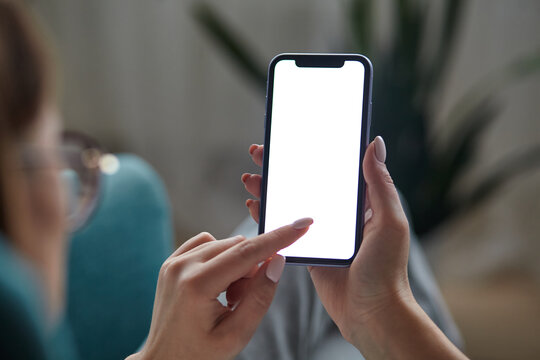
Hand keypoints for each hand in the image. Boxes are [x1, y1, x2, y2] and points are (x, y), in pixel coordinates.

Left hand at [130, 221, 310, 359]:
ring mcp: (174, 261)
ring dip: (237, 265)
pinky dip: (221, 258)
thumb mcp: (237, 334)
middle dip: (252, 268)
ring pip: (224, 243)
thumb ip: (259, 297)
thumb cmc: (200, 354)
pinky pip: (207, 243)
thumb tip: (276, 261)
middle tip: (241, 300)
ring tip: (228, 297)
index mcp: (196, 285)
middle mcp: (181, 266)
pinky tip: (218, 282)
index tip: (301, 225)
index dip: (278, 238)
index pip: (246, 253)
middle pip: (237, 247)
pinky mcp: (172, 261)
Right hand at [243, 138, 466, 358]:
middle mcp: (338, 215)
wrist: (372, 314)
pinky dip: (268, 217)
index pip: (330, 169)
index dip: (309, 152)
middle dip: (280, 168)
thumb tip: (374, 142)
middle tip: (258, 153)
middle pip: (304, 183)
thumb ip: (379, 184)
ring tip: (250, 178)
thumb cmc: (386, 270)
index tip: (289, 138)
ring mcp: (321, 233)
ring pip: (290, 204)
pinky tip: (254, 206)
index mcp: (359, 203)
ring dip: (269, 190)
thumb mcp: (388, 222)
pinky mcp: (307, 252)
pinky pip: (284, 230)